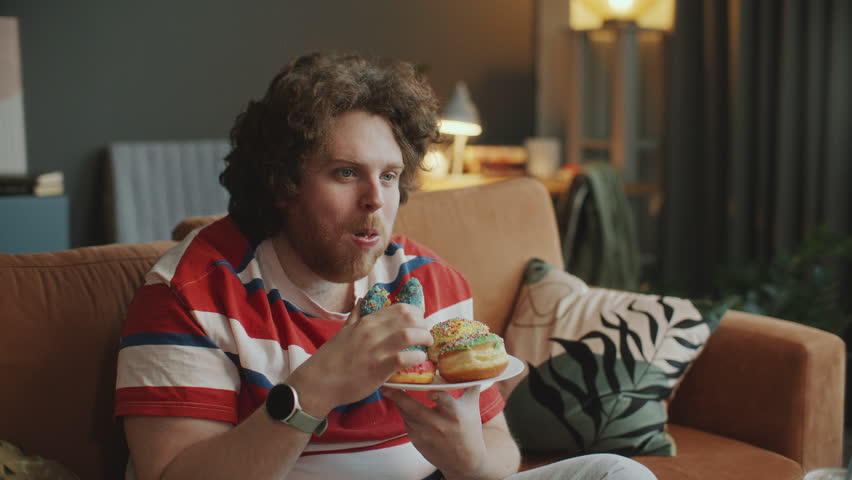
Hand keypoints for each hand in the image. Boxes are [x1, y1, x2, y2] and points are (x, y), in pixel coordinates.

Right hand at [289, 300, 432, 415]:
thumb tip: (361, 300)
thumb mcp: (343, 331)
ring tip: (427, 346)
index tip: (419, 323)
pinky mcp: (378, 368)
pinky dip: (416, 357)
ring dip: (424, 338)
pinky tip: (418, 360)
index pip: (399, 308)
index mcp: (366, 322)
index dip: (416, 313)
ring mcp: (375, 349)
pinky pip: (404, 358)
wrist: (317, 383)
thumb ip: (355, 316)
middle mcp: (372, 332)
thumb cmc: (331, 359)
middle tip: (425, 335)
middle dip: (423, 325)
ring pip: (409, 334)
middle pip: (409, 317)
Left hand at [382, 387, 487, 479]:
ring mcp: (425, 434)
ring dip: (397, 401)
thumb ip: (469, 386)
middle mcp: (438, 424)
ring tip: (389, 389)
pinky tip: (400, 403)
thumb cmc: (469, 430)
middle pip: (414, 408)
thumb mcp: (472, 407)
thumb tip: (472, 365)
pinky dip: (403, 411)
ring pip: (406, 413)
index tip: (428, 389)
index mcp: (454, 414)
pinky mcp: (417, 440)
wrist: (464, 462)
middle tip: (386, 385)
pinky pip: (406, 422)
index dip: (436, 395)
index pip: (444, 401)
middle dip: (398, 396)